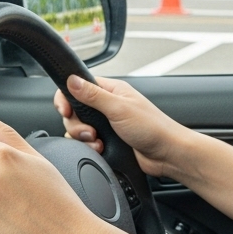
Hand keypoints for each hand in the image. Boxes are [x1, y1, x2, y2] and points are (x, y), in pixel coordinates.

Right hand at [55, 75, 189, 177]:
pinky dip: (90, 147)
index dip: (66, 97)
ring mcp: (107, 124)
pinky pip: (87, 143)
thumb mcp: (119, 108)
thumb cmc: (153, 127)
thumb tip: (72, 79)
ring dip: (83, 138)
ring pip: (79, 128)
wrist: (167, 154)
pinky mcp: (108, 140)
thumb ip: (93, 95)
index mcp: (111, 90)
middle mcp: (107, 105)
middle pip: (74, 111)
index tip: (65, 110)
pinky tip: (101, 149)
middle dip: (76, 124)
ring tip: (98, 142)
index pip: (78, 86)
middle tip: (90, 131)